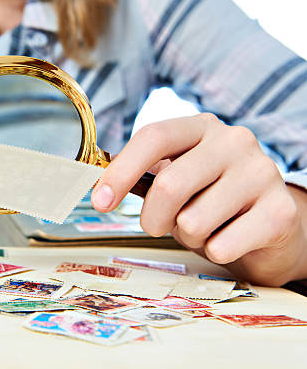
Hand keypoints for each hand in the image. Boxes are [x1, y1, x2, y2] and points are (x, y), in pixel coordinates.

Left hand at [92, 113, 306, 285]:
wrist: (272, 225)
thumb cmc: (211, 200)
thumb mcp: (178, 179)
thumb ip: (145, 178)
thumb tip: (99, 188)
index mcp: (201, 128)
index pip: (154, 137)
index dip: (121, 171)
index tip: (100, 201)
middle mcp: (234, 141)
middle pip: (169, 184)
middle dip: (153, 219)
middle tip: (159, 226)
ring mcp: (261, 172)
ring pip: (193, 221)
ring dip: (188, 237)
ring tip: (205, 227)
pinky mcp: (280, 210)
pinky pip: (221, 246)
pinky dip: (215, 252)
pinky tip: (230, 239)